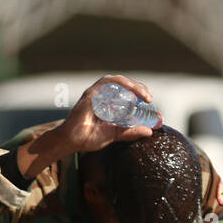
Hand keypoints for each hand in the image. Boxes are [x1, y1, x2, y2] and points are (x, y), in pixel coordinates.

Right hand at [15, 75, 154, 177]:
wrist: (72, 141)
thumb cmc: (89, 137)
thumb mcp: (115, 134)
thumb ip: (130, 132)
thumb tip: (149, 131)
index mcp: (106, 102)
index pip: (124, 91)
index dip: (138, 92)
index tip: (150, 101)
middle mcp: (101, 95)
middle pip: (122, 84)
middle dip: (138, 88)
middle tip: (150, 98)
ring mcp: (95, 93)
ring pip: (116, 81)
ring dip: (132, 85)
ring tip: (144, 95)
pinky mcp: (90, 94)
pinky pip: (106, 83)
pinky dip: (120, 84)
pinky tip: (131, 91)